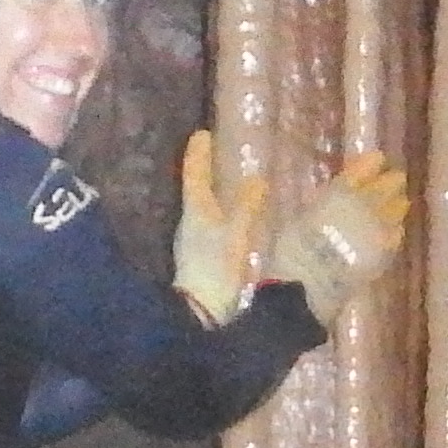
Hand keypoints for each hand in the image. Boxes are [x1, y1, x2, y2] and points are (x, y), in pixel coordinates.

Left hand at [172, 128, 267, 325]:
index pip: (194, 175)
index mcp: (195, 211)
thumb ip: (247, 207)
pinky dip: (223, 213)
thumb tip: (256, 179)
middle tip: (219, 151)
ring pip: (204, 207)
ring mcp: (195, 242)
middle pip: (196, 189)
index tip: (201, 132)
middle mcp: (190, 223)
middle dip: (205, 169)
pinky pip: (213, 226)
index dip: (198, 154)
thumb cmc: (216, 269)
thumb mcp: (236, 234)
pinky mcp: (204, 259)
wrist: (201, 315)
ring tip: (231, 181)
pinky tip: (236, 218)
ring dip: (215, 192)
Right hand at [273, 151, 411, 326]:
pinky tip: (393, 230)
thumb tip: (289, 188)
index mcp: (338, 194)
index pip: (362, 171)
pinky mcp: (382, 255)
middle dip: (390, 181)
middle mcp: (363, 208)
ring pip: (396, 209)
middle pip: (386, 187)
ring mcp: (376, 232)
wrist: (306, 290)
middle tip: (394, 178)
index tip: (377, 158)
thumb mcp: (291, 219)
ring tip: (399, 200)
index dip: (370, 164)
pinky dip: (395, 229)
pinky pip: (395, 236)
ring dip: (397, 203)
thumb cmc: (291, 253)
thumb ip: (305, 203)